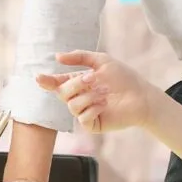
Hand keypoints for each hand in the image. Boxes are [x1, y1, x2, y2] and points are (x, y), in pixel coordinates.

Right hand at [36, 50, 159, 134]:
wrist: (142, 96)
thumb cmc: (124, 77)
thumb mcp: (101, 61)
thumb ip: (79, 56)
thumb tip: (57, 56)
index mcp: (78, 83)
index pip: (57, 83)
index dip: (47, 81)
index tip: (39, 77)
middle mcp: (79, 97)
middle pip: (62, 93)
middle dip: (75, 84)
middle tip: (92, 78)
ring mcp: (85, 112)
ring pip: (71, 105)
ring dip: (88, 96)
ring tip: (104, 93)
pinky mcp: (93, 124)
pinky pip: (82, 118)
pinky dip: (93, 108)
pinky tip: (105, 104)